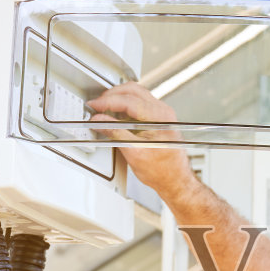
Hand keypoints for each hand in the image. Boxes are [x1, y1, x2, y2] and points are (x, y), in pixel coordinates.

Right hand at [87, 82, 195, 196]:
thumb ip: (115, 133)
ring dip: (118, 97)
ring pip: (137, 93)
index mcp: (159, 118)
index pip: (128, 100)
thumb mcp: (134, 152)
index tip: (95, 105)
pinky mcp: (159, 118)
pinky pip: (140, 102)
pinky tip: (116, 114)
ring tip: (104, 108)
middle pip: (133, 90)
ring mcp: (162, 114)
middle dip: (112, 95)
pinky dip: (125, 104)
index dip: (107, 101)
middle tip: (97, 104)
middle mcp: (163, 112)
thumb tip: (100, 121)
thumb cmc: (162, 170)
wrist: (174, 180)